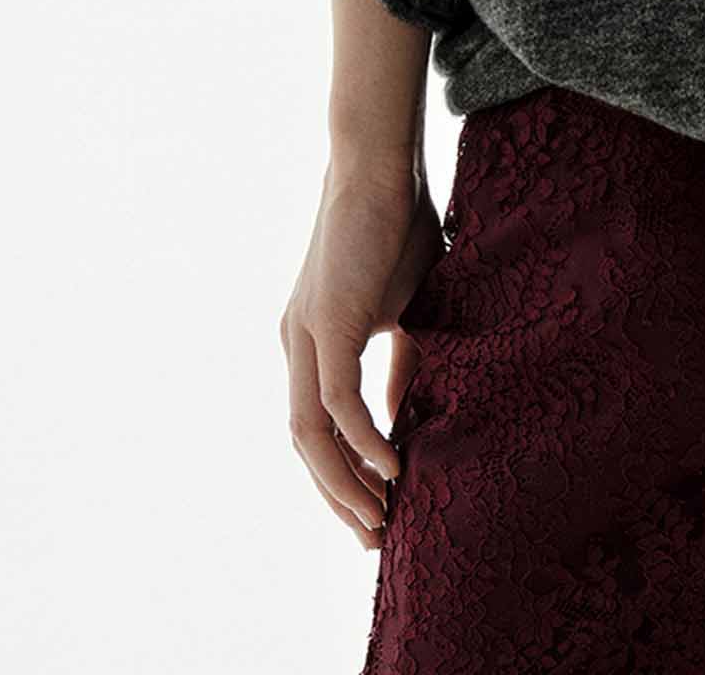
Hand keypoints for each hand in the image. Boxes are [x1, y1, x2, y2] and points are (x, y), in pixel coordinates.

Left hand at [280, 159, 445, 546]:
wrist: (380, 165)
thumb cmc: (397, 226)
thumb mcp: (406, 308)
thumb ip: (402, 362)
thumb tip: (408, 418)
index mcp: (311, 341)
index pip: (318, 426)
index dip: (341, 474)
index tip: (375, 512)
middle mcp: (296, 344)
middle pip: (306, 444)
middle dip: (338, 496)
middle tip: (374, 538)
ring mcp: (304, 336)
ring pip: (312, 434)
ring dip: (343, 484)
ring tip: (380, 519)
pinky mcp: (325, 323)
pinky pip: (337, 403)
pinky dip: (361, 441)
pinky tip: (391, 468)